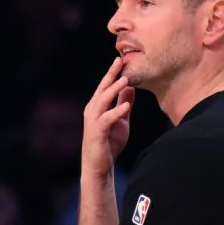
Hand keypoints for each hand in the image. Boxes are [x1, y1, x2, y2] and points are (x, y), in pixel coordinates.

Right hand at [81, 57, 134, 177]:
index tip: (120, 60)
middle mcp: (92, 110)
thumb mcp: (121, 120)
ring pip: (103, 100)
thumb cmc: (108, 143)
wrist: (99, 165)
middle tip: (119, 60)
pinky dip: (117, 111)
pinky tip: (127, 106)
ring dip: (114, 89)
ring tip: (125, 79)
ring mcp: (93, 120)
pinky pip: (107, 118)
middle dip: (111, 74)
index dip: (112, 73)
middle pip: (102, 88)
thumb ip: (124, 104)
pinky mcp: (97, 132)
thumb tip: (131, 87)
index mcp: (97, 106)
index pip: (105, 86)